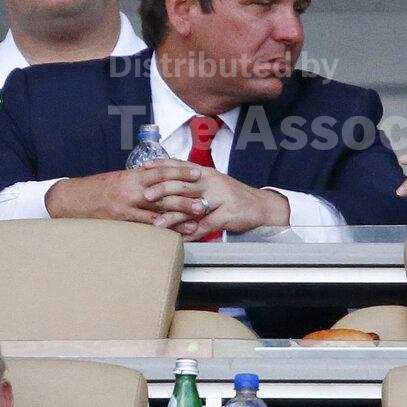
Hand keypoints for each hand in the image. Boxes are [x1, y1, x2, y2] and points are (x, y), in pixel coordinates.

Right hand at [45, 163, 202, 222]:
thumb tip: (159, 181)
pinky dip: (159, 229)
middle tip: (206, 201)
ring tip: (196, 221)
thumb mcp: (118, 179)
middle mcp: (131, 188)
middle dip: (186, 196)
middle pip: (164, 191)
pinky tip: (173, 234)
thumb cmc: (96, 189)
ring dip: (179, 216)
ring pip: (157, 209)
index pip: (161, 170)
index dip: (180, 171)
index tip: (198, 172)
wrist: (69, 198)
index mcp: (132, 175)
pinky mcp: (119, 219)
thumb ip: (138, 180)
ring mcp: (125, 204)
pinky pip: (143, 225)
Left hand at [144, 159, 289, 238]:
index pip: (181, 166)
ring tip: (158, 224)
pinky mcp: (228, 214)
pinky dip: (192, 234)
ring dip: (173, 215)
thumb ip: (194, 183)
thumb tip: (170, 183)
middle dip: (163, 189)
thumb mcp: (214, 185)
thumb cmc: (233, 197)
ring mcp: (221, 197)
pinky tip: (180, 240)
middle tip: (146, 195)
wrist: (261, 206)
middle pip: (184, 183)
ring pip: (192, 205)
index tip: (144, 167)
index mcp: (207, 173)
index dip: (163, 165)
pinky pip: (206, 225)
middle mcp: (213, 182)